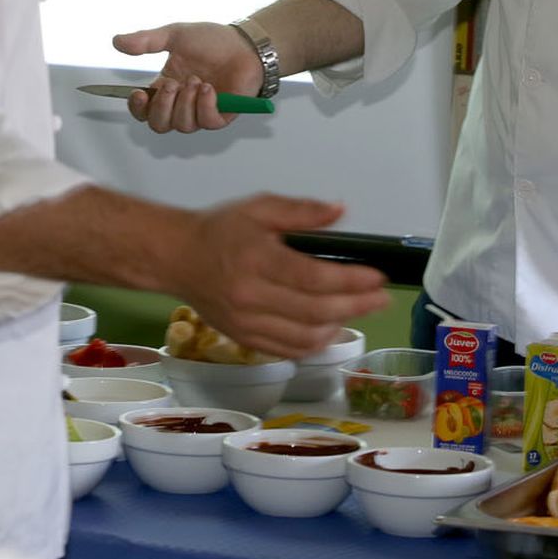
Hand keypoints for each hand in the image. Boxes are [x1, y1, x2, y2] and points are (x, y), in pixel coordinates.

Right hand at [112, 22, 262, 132]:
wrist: (245, 43)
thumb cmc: (213, 40)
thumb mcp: (175, 35)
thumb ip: (146, 41)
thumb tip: (116, 42)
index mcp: (167, 87)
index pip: (144, 110)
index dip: (137, 108)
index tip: (138, 94)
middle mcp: (182, 103)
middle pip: (159, 125)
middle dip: (162, 106)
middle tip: (174, 84)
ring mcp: (202, 111)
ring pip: (182, 126)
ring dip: (186, 103)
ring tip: (197, 81)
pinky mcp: (222, 115)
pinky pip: (206, 122)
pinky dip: (204, 106)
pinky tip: (209, 89)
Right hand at [166, 194, 389, 356]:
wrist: (176, 258)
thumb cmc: (221, 229)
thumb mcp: (259, 207)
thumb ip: (301, 210)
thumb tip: (340, 211)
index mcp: (256, 259)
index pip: (311, 278)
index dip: (349, 281)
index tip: (377, 277)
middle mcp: (251, 297)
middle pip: (314, 311)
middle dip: (356, 306)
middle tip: (382, 297)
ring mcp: (247, 324)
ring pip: (304, 338)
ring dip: (339, 326)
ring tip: (359, 309)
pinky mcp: (244, 341)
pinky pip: (288, 351)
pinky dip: (315, 343)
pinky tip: (331, 327)